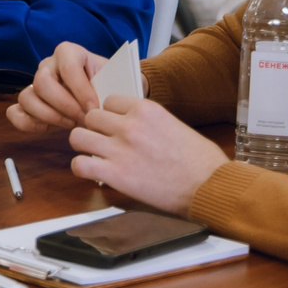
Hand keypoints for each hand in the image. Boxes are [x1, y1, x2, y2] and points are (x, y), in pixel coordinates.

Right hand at [8, 42, 106, 134]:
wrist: (105, 95)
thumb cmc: (111, 87)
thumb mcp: (117, 82)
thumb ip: (112, 88)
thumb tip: (102, 107)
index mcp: (70, 53)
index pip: (68, 67)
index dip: (81, 90)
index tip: (94, 109)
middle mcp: (48, 65)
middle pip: (42, 82)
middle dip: (63, 105)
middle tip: (82, 118)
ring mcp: (34, 84)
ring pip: (27, 98)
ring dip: (49, 116)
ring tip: (70, 124)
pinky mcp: (27, 103)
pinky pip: (14, 112)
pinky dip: (28, 123)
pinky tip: (48, 128)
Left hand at [67, 95, 230, 212]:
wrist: (209, 186)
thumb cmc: (201, 161)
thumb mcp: (176, 125)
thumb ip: (149, 121)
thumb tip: (134, 124)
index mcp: (146, 110)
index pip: (109, 101)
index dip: (110, 114)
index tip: (114, 126)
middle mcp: (129, 125)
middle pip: (90, 117)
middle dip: (94, 129)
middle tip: (103, 141)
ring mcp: (120, 149)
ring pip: (78, 137)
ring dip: (84, 146)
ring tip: (95, 155)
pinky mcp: (115, 174)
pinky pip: (79, 165)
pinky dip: (81, 169)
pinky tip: (93, 172)